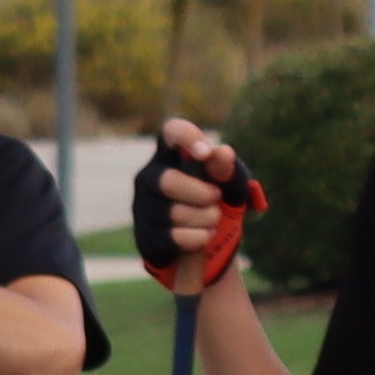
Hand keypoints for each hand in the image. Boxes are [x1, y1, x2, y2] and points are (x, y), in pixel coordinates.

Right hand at [131, 124, 256, 294]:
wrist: (208, 242)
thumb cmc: (217, 200)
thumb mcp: (230, 184)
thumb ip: (228, 169)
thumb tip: (222, 152)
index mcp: (171, 154)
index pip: (171, 132)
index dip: (186, 137)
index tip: (205, 153)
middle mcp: (150, 177)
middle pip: (167, 181)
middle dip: (200, 193)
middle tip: (217, 197)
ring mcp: (144, 207)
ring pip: (173, 213)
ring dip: (205, 217)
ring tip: (214, 218)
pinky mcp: (146, 236)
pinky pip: (174, 237)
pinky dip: (199, 237)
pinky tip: (205, 234)